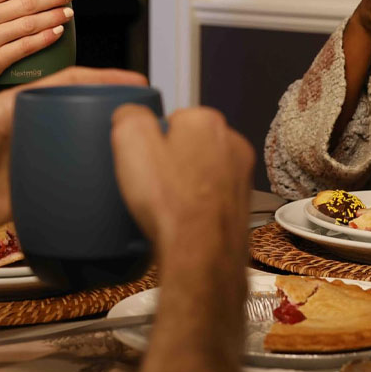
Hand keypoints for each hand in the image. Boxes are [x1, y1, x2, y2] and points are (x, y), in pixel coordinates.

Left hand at [0, 15, 146, 242]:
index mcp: (12, 107)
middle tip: (147, 108)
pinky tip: (114, 176)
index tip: (129, 77)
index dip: (97, 78)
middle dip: (112, 105)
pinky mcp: (32, 186)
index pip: (63, 84)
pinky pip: (68, 175)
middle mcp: (25, 128)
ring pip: (76, 141)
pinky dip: (91, 171)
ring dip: (105, 137)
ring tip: (142, 142)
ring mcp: (31, 157)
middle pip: (77, 110)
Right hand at [110, 106, 253, 255]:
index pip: (171, 118)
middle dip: (170, 160)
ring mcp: (240, 176)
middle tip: (153, 183)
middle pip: (188, 144)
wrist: (202, 256)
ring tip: (167, 204)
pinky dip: (197, 205)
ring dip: (185, 183)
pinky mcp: (241, 204)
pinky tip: (183, 218)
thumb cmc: (174, 206)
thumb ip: (130, 116)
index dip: (152, 141)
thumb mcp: (131, 143)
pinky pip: (210, 197)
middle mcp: (232, 144)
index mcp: (206, 121)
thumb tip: (131, 114)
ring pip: (201, 170)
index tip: (144, 159)